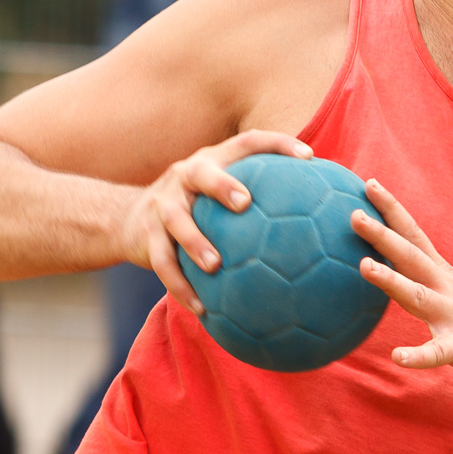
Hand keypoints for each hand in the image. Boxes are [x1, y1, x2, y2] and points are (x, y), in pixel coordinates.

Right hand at [121, 129, 313, 315]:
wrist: (129, 220)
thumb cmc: (197, 208)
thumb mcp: (220, 195)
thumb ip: (262, 200)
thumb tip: (323, 220)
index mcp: (214, 161)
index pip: (248, 143)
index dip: (277, 144)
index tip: (309, 157)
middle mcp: (186, 175)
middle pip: (202, 173)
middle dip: (222, 185)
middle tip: (244, 203)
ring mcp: (163, 204)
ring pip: (177, 220)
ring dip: (195, 242)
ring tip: (215, 265)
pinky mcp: (147, 235)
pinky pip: (163, 263)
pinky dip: (181, 287)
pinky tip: (202, 310)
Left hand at [352, 179, 452, 390]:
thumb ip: (428, 282)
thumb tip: (395, 270)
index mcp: (445, 275)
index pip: (414, 234)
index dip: (391, 210)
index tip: (368, 184)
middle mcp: (449, 289)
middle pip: (411, 256)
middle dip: (382, 235)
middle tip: (353, 214)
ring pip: (419, 296)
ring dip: (392, 281)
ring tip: (364, 267)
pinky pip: (439, 352)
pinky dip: (418, 355)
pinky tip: (398, 357)